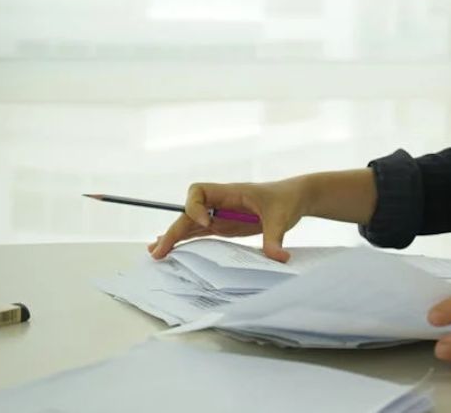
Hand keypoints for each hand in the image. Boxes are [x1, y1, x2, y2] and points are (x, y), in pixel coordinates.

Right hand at [148, 180, 308, 261]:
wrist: (295, 198)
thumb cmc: (286, 199)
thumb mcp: (282, 218)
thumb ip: (275, 237)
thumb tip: (279, 258)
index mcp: (231, 193)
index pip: (199, 192)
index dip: (196, 207)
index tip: (208, 223)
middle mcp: (221, 203)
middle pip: (189, 212)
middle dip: (174, 230)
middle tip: (159, 250)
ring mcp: (221, 215)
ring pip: (190, 224)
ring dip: (173, 237)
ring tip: (156, 253)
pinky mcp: (224, 226)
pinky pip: (199, 232)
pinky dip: (185, 241)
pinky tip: (172, 252)